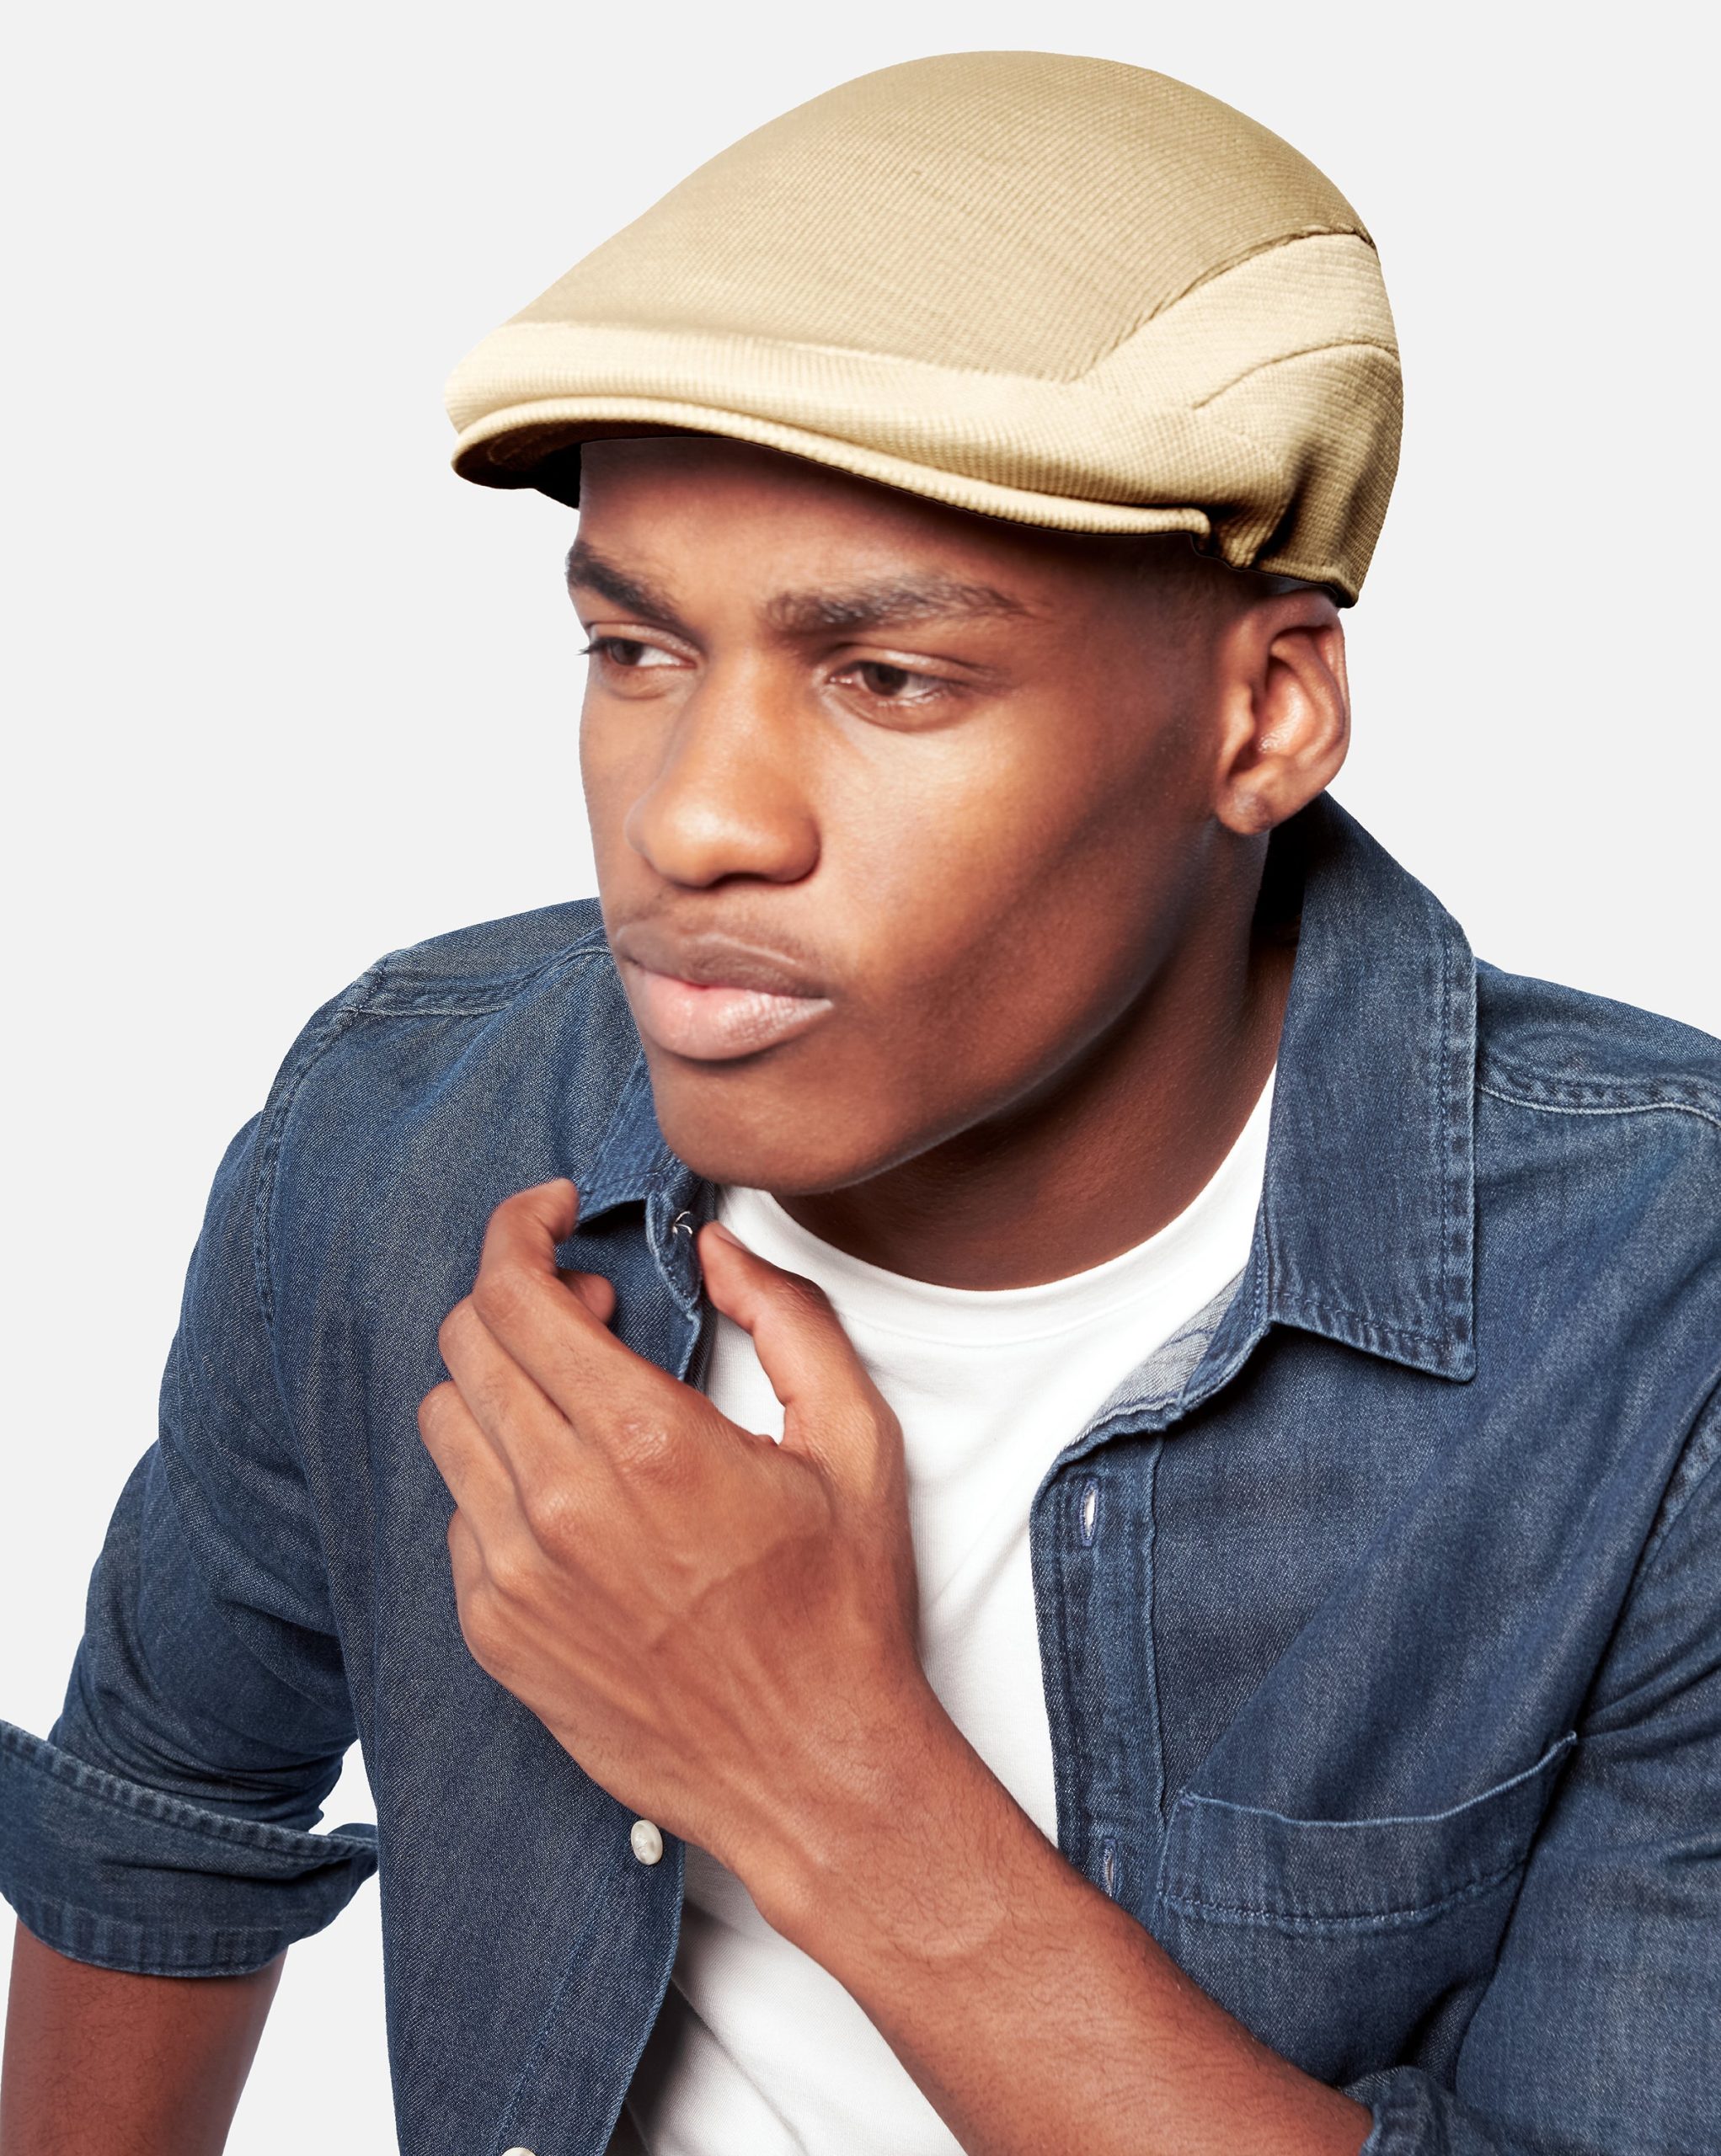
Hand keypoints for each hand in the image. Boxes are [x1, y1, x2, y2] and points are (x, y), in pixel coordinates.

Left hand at [417, 1180, 931, 1917]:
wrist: (813, 1772)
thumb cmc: (842, 1614)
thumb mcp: (856, 1440)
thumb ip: (788, 1317)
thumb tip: (718, 1252)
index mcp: (645, 1442)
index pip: (514, 1293)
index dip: (516, 1228)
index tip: (548, 1215)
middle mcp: (560, 1505)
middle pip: (466, 1343)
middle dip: (516, 1295)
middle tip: (584, 1304)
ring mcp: (515, 1576)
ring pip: (445, 1422)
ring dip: (498, 1382)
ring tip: (573, 1395)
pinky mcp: (496, 1634)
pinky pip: (458, 1513)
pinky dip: (498, 1474)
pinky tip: (569, 1489)